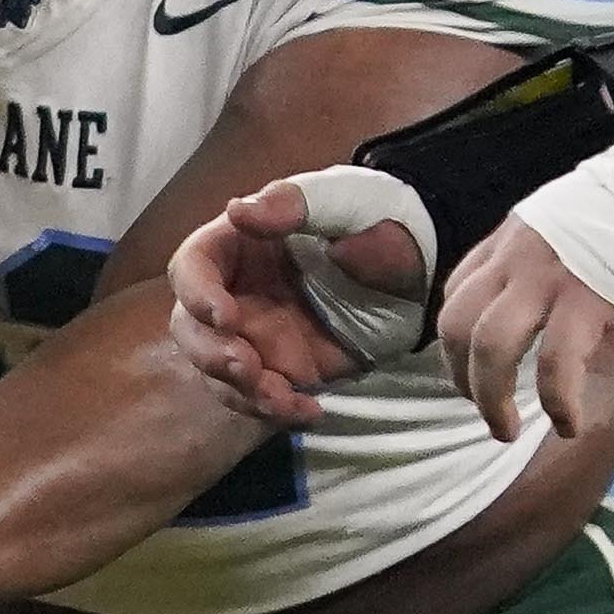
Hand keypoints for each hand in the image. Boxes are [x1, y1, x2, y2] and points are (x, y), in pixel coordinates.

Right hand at [167, 174, 412, 423]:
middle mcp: (232, 296)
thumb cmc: (376, 222)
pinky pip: (262, 399)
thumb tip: (237, 211)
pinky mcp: (280, 370)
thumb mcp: (342, 202)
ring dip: (242, 392)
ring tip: (281, 398)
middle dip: (212, 355)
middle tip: (246, 368)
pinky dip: (279, 410)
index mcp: (235, 248)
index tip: (224, 316)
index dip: (197, 294)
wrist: (422, 267)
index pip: (191, 268)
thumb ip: (293, 205)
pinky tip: (309, 410)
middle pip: (192, 331)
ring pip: (220, 374)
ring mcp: (253, 338)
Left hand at [436, 212, 613, 444]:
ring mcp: (547, 275)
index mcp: (511, 238)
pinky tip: (568, 424)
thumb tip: (549, 302)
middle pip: (457, 327)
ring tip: (507, 431)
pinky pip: (556, 362)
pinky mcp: (587, 297)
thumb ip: (550, 260)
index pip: (458, 295)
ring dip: (492, 400)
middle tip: (484, 408)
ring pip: (491, 348)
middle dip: (462, 378)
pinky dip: (558, 401)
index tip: (470, 370)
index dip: (456, 342)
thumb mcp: (574, 226)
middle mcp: (517, 255)